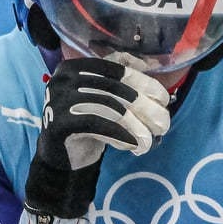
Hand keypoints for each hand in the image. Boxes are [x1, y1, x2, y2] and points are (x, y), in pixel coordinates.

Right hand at [24, 58, 171, 217]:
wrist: (60, 157)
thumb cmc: (87, 125)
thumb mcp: (104, 101)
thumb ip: (122, 85)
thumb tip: (153, 73)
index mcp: (77, 66)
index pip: (116, 68)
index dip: (143, 82)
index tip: (163, 99)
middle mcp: (65, 78)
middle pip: (115, 89)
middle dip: (145, 107)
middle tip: (163, 124)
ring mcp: (59, 99)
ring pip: (109, 107)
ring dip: (135, 125)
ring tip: (149, 141)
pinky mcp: (59, 123)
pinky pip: (97, 125)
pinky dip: (119, 135)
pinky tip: (133, 146)